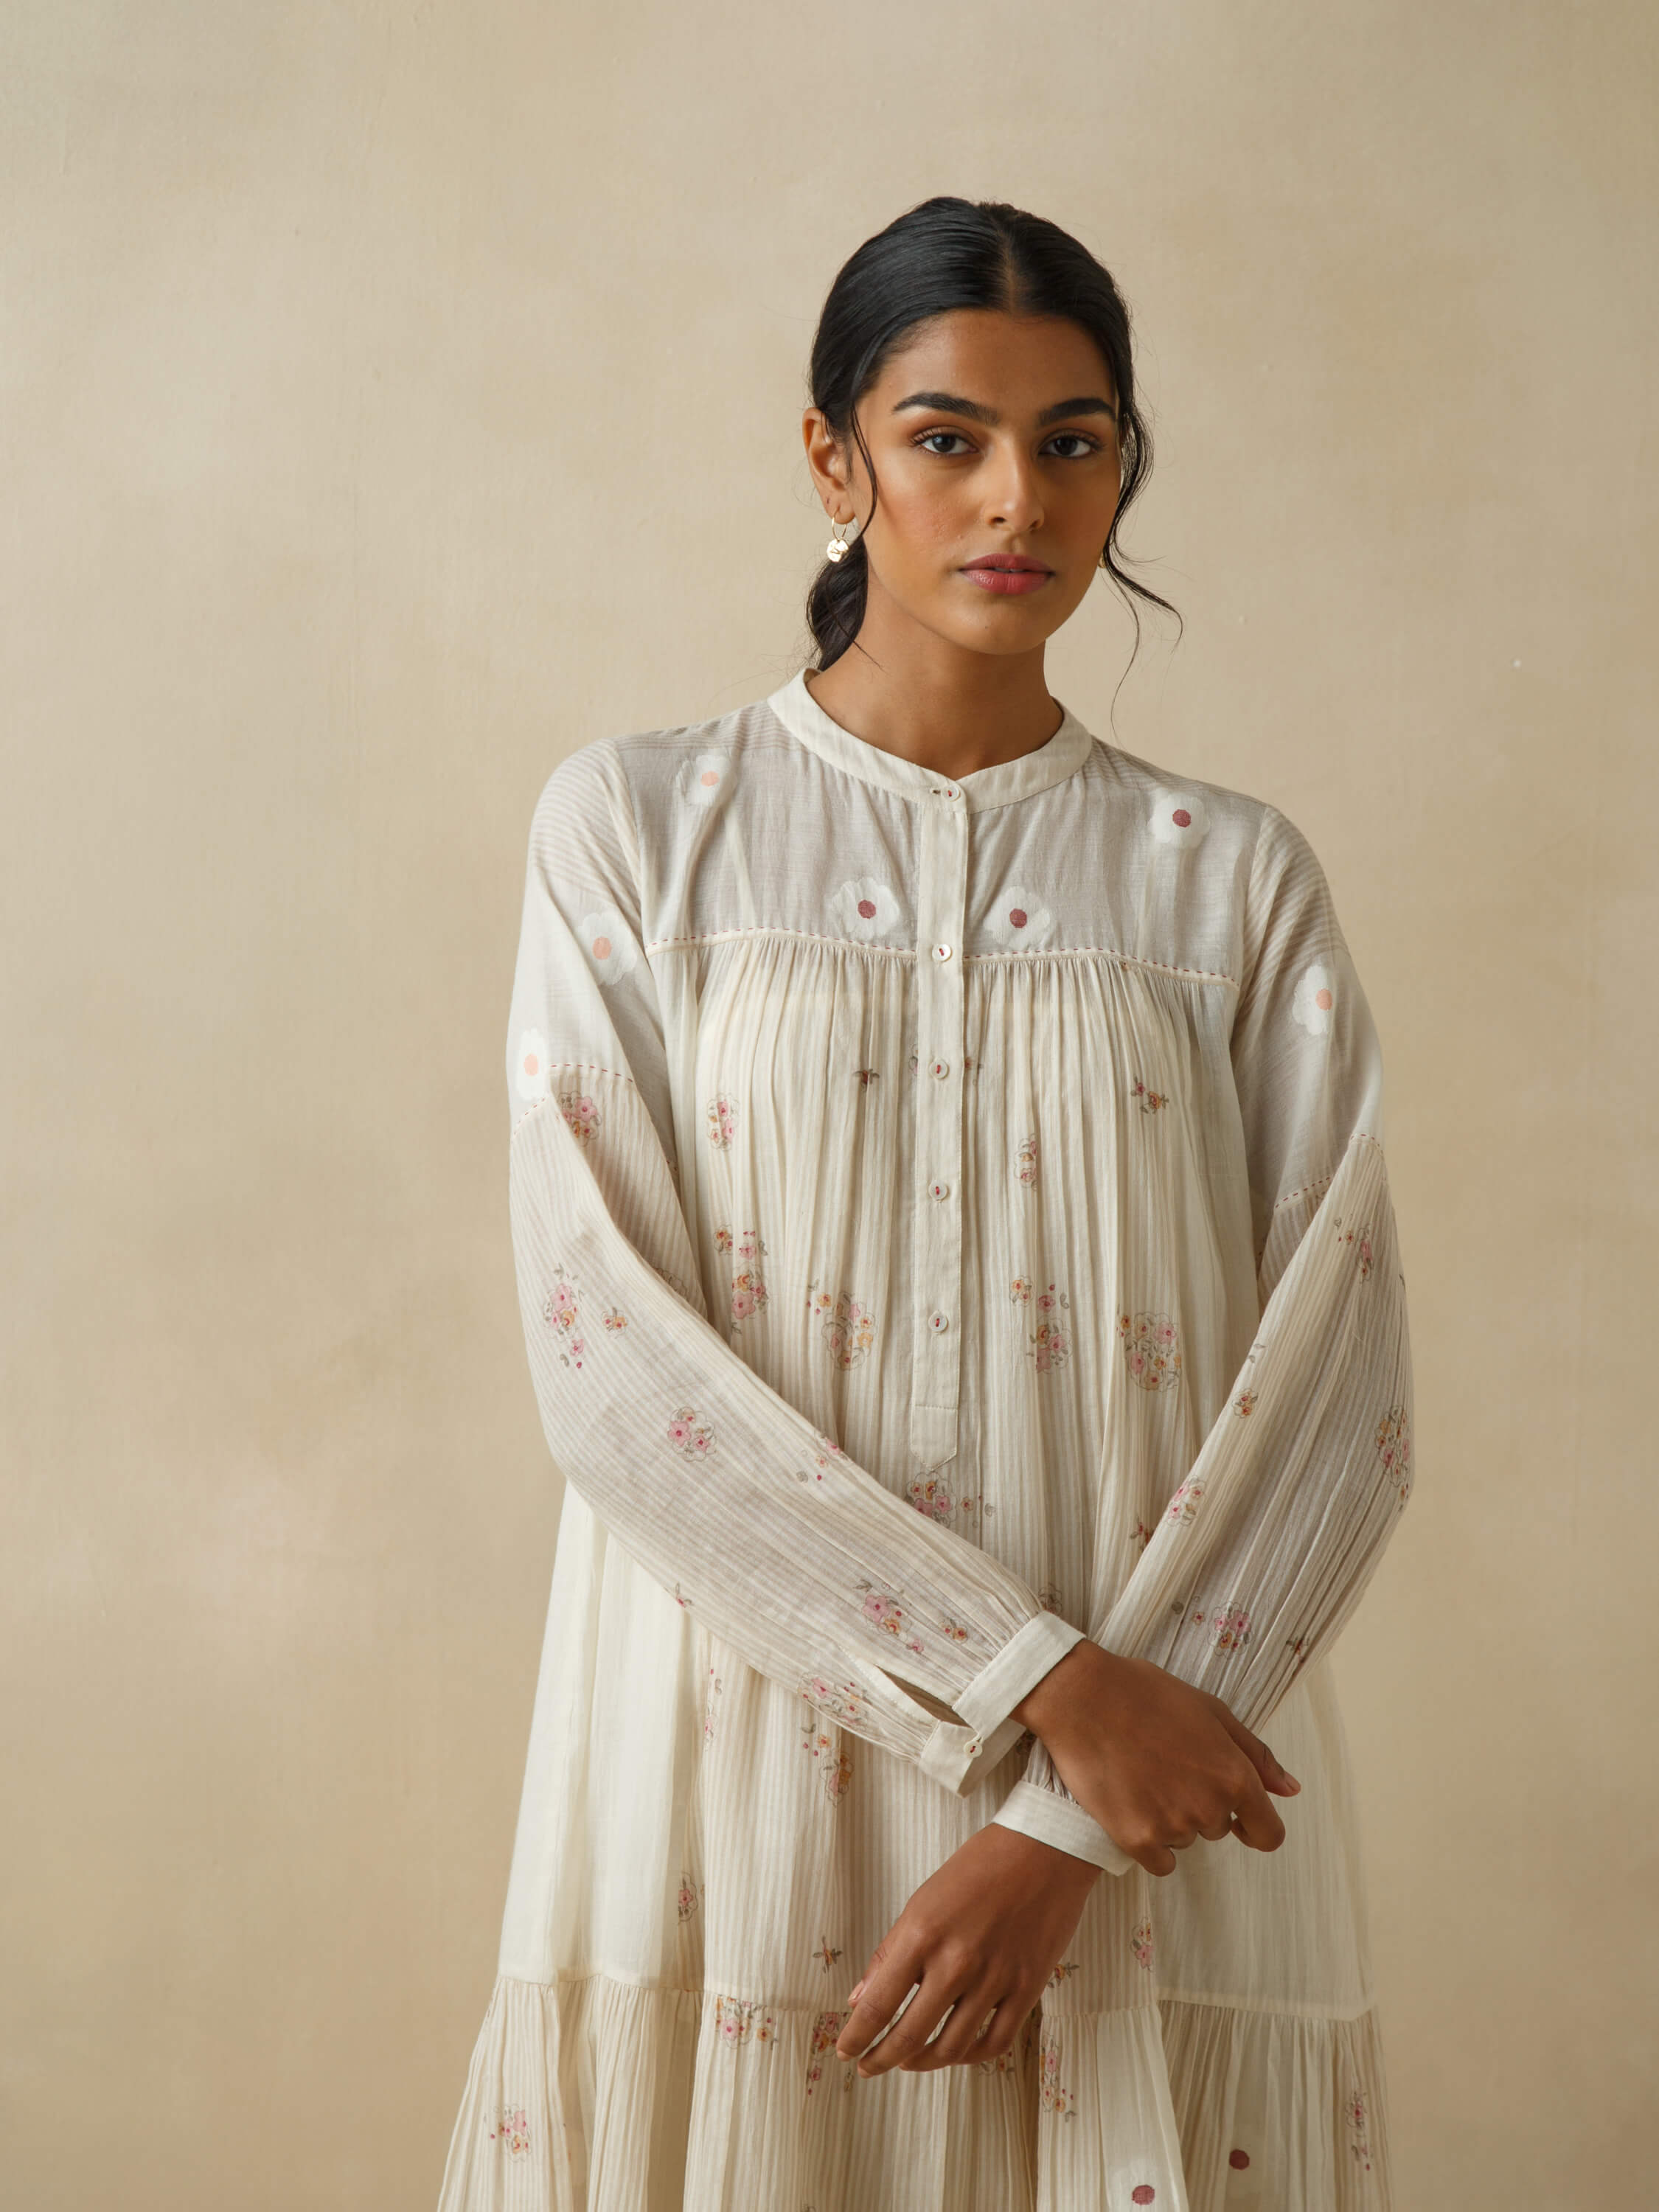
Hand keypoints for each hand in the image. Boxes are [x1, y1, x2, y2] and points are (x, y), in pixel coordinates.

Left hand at [833, 1824, 1098, 2076]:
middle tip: (869, 2067)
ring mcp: (995, 1978)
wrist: (1044, 1849)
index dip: (857, 2036)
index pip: (878, 2004)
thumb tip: (859, 1997)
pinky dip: (969, 2057)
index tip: (845, 2050)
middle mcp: (956, 1962)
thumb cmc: (979, 1867)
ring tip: (908, 2061)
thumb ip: (890, 1952)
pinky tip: (955, 2052)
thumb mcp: (923, 1900)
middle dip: (882, 2059)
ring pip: (952, 2047)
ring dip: (923, 2063)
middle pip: (910, 2035)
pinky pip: (994, 2042)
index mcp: (923, 1934)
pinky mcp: (1027, 1988)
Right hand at [1013, 1641, 1300, 1877]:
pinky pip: (1159, 1862)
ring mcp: (1173, 1827)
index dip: (1256, 1827)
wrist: (1082, 1698)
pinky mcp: (1137, 1840)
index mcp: (1235, 1776)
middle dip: (1200, 1804)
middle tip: (1167, 1765)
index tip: (1239, 1819)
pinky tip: (1131, 1803)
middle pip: (1218, 1829)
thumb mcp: (1212, 1712)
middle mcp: (1210, 1808)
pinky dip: (1148, 1840)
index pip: (1269, 1834)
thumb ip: (1256, 1755)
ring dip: (1170, 1818)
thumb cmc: (1147, 1695)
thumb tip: (1291, 1790)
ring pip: (1185, 1840)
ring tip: (1142, 1774)